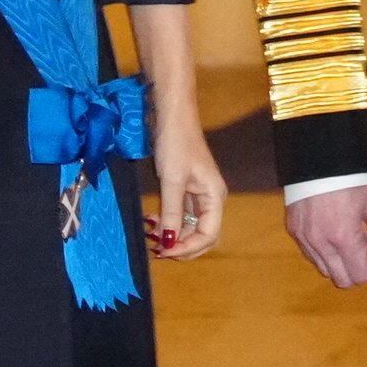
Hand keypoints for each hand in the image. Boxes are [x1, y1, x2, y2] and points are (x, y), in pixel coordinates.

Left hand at [145, 116, 226, 259]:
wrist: (172, 115)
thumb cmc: (176, 144)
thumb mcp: (172, 181)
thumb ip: (172, 213)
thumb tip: (169, 243)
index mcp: (215, 197)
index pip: (208, 235)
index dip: (188, 248)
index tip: (164, 251)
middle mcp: (211, 199)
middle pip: (201, 234)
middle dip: (181, 245)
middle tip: (157, 250)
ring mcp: (198, 194)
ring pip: (189, 226)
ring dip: (172, 234)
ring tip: (151, 235)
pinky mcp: (186, 188)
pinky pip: (180, 214)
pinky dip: (167, 221)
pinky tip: (151, 221)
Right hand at [285, 183, 366, 288]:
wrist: (319, 154)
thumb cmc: (352, 178)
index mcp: (343, 237)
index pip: (361, 276)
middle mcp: (320, 243)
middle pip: (342, 280)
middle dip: (358, 267)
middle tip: (365, 243)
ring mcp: (304, 238)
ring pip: (325, 270)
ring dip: (341, 261)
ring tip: (349, 235)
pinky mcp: (294, 230)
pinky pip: (311, 255)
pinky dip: (324, 252)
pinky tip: (333, 229)